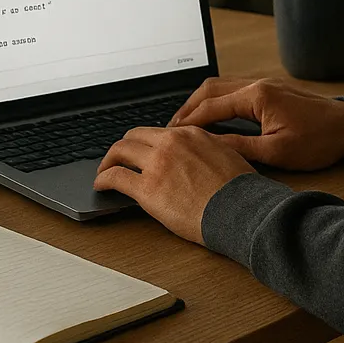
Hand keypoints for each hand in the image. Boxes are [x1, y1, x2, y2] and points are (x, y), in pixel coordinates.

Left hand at [93, 126, 252, 243]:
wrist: (242, 211)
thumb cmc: (240, 191)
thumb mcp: (227, 155)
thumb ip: (206, 149)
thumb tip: (197, 155)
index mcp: (190, 134)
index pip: (156, 131)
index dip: (144, 142)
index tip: (140, 151)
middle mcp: (171, 143)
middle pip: (133, 136)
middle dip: (122, 147)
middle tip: (117, 158)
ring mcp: (157, 164)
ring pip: (119, 152)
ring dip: (108, 161)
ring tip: (104, 171)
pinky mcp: (147, 188)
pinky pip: (115, 177)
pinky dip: (103, 179)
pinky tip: (101, 185)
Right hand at [168, 77, 343, 170]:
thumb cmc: (318, 140)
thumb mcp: (277, 151)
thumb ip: (240, 147)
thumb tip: (210, 148)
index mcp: (257, 97)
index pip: (211, 106)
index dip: (188, 122)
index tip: (171, 135)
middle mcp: (257, 84)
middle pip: (209, 89)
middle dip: (187, 108)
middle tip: (171, 129)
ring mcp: (263, 84)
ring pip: (220, 86)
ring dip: (200, 102)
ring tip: (185, 124)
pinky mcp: (269, 90)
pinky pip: (233, 89)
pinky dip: (216, 101)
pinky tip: (211, 116)